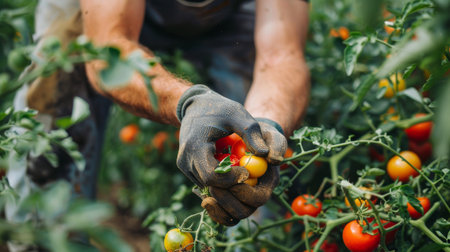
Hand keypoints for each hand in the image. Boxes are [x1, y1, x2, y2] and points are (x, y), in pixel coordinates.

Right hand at [177, 85, 286, 224]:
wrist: (195, 106)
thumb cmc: (219, 108)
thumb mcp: (238, 115)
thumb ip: (252, 134)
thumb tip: (266, 155)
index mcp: (195, 146)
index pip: (212, 176)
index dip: (231, 178)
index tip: (247, 171)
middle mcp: (186, 159)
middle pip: (210, 184)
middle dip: (231, 183)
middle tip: (247, 174)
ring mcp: (184, 165)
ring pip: (208, 186)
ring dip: (225, 182)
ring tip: (238, 167)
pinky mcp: (187, 168)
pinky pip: (205, 181)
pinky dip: (219, 179)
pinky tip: (229, 166)